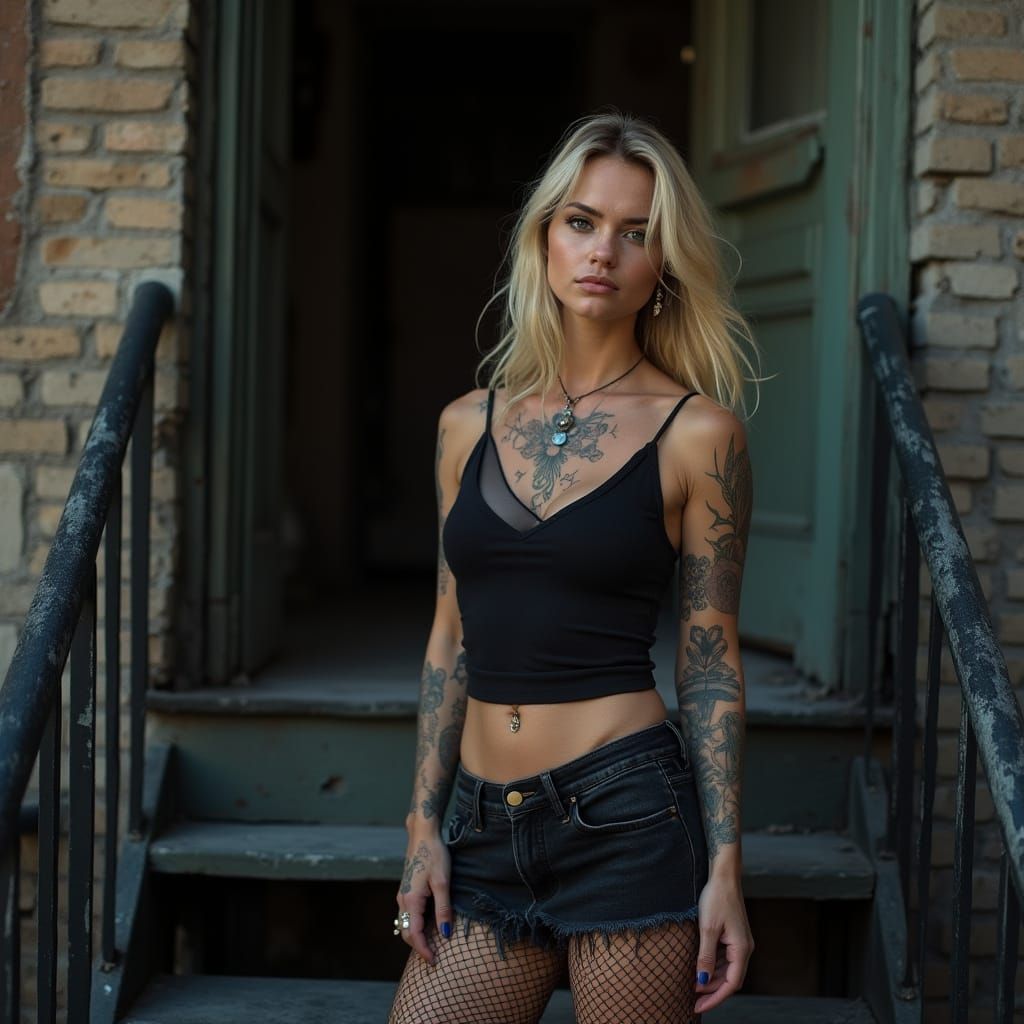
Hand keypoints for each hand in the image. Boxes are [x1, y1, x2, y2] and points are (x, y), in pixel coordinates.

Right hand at [395, 833, 453, 964]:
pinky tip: (428, 924)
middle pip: (407, 932)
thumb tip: (444, 934)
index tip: (434, 962)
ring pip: (406, 923)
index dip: (424, 951)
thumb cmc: (434, 855)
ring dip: (416, 936)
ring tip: (432, 944)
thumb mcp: (443, 882)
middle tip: (434, 957)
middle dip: (418, 947)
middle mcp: (403, 900)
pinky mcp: (406, 889)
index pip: (414, 935)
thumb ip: (443, 909)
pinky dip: (415, 925)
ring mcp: (403, 894)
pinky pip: (408, 914)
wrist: (423, 833)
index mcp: (411, 900)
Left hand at [693, 875, 753, 1013]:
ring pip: (726, 969)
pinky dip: (712, 965)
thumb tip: (701, 981)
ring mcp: (739, 942)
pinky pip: (724, 958)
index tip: (699, 1006)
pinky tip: (699, 968)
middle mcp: (744, 948)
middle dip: (711, 990)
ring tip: (692, 986)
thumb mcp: (707, 929)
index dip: (715, 997)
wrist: (724, 875)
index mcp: (742, 949)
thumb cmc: (717, 898)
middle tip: (692, 999)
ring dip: (711, 978)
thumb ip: (705, 957)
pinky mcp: (733, 936)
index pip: (731, 984)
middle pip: (729, 978)